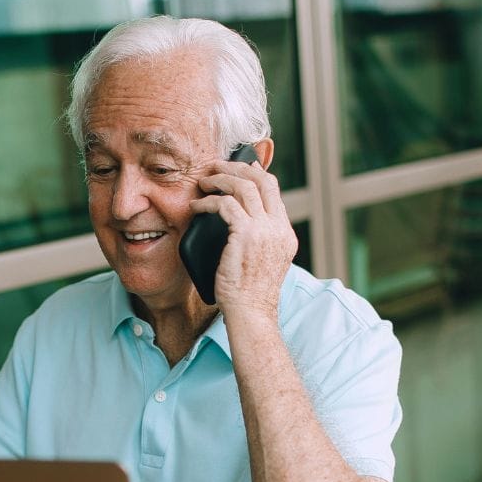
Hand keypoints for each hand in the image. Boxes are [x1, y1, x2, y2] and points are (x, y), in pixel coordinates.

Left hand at [190, 161, 297, 319]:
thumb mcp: (261, 264)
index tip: (238, 168)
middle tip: (217, 167)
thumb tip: (237, 224)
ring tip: (203, 182)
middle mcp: (278, 229)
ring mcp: (265, 231)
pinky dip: (208, 202)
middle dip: (238, 168)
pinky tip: (196, 206)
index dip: (255, 175)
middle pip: (263, 180)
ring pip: (244, 187)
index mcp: (285, 235)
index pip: (273, 192)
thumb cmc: (248, 296)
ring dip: (220, 179)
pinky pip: (225, 205)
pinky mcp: (246, 235)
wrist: (251, 314)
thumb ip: (257, 241)